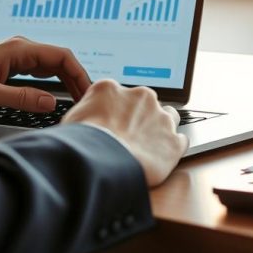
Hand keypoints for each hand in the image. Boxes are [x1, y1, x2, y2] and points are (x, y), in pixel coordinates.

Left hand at [0, 37, 91, 112]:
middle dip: (75, 80)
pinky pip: (38, 72)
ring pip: (50, 67)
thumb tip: (51, 103)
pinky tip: (54, 96)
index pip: (61, 56)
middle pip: (59, 60)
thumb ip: (22, 99)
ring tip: (74, 100)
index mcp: (18, 49)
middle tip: (85, 101)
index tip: (87, 92)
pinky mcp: (10, 66)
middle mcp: (20, 48)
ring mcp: (15, 56)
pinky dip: (50, 83)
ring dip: (64, 82)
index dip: (79, 74)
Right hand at [63, 80, 187, 186]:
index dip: (117, 110)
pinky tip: (162, 158)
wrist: (98, 163)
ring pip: (169, 116)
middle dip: (141, 117)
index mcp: (112, 89)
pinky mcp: (173, 142)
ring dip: (161, 128)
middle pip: (146, 103)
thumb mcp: (71, 119)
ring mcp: (160, 118)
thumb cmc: (79, 144)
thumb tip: (87, 119)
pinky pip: (180, 141)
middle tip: (130, 136)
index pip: (118, 94)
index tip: (114, 122)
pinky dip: (172, 149)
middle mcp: (140, 97)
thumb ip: (86, 112)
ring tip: (150, 145)